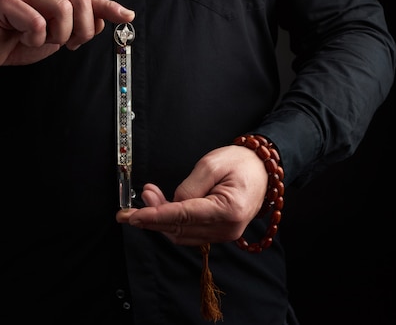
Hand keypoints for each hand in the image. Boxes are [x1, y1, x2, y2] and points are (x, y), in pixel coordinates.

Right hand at [0, 0, 134, 68]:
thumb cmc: (17, 40)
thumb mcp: (55, 36)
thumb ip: (78, 27)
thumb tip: (104, 21)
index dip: (109, 7)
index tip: (127, 16)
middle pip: (79, 0)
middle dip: (82, 29)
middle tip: (69, 44)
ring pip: (62, 9)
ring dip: (58, 35)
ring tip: (43, 41)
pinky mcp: (6, 2)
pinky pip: (37, 21)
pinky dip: (36, 38)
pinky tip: (24, 39)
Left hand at [116, 145, 267, 245]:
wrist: (263, 169)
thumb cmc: (240, 162)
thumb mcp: (211, 164)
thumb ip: (189, 187)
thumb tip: (171, 205)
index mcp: (228, 210)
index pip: (182, 216)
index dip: (154, 216)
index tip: (133, 216)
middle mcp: (227, 228)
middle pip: (179, 228)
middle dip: (152, 217)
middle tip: (134, 203)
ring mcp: (224, 234)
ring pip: (181, 234)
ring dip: (160, 220)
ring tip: (149, 195)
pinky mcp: (219, 232)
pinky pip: (189, 232)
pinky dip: (172, 222)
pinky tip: (163, 206)